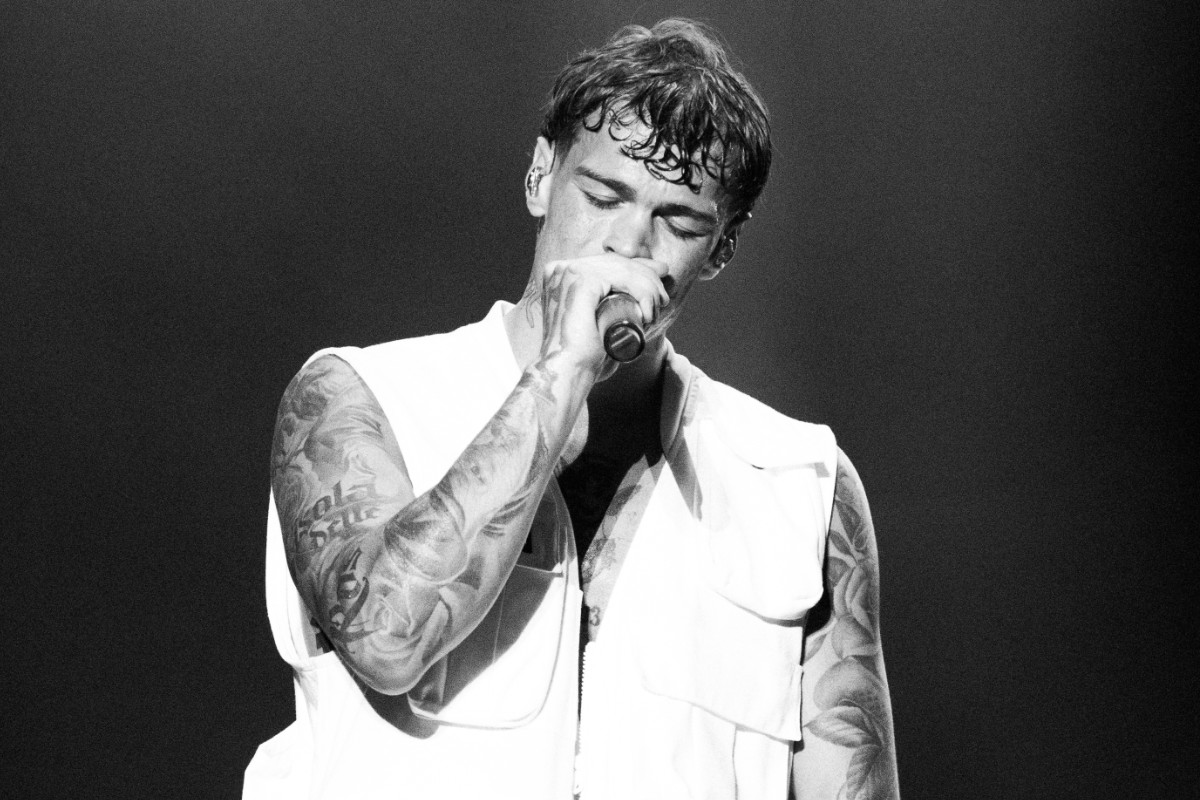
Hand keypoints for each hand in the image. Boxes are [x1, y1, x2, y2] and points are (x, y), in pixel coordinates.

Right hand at [538, 253, 669, 373]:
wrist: (568, 373)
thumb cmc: (583, 357)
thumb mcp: (597, 326)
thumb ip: (607, 316)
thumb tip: (636, 313)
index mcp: (560, 274)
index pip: (606, 263)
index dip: (637, 267)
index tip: (660, 277)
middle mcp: (560, 269)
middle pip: (614, 263)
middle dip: (646, 276)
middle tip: (663, 297)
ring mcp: (567, 272)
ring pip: (621, 268)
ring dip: (648, 287)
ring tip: (656, 310)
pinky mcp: (579, 280)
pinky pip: (621, 276)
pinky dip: (642, 290)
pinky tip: (648, 309)